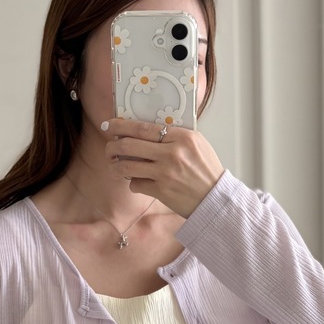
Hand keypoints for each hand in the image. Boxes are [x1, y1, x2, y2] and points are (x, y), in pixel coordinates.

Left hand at [102, 118, 224, 217]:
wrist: (215, 197)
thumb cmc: (206, 170)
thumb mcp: (196, 144)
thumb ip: (174, 135)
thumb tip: (145, 130)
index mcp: (181, 137)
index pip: (143, 127)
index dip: (121, 125)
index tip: (109, 125)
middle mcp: (172, 153)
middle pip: (129, 144)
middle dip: (112, 146)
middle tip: (109, 148)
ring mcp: (165, 173)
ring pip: (126, 166)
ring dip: (115, 165)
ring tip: (115, 165)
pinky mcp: (161, 190)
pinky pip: (135, 184)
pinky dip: (133, 183)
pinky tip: (137, 181)